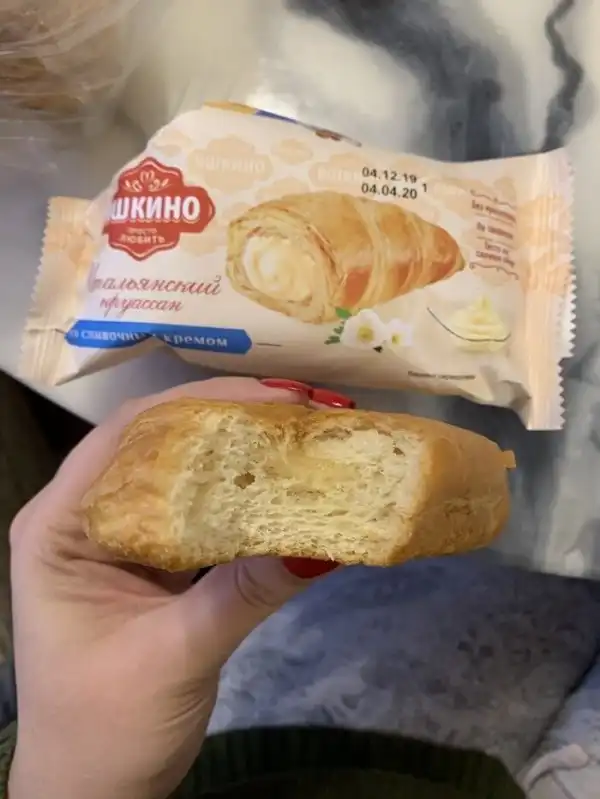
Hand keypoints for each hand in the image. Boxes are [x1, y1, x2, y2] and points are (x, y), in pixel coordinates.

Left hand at [8, 378, 336, 798]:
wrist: (92, 795)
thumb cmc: (108, 728)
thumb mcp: (177, 656)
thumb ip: (246, 592)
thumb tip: (325, 538)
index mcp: (61, 524)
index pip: (127, 436)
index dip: (202, 405)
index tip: (276, 399)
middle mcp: (83, 516)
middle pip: (156, 443)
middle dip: (228, 418)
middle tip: (303, 408)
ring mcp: (117, 538)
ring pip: (179, 472)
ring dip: (236, 452)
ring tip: (299, 432)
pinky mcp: (148, 562)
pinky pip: (195, 512)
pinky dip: (237, 496)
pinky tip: (279, 485)